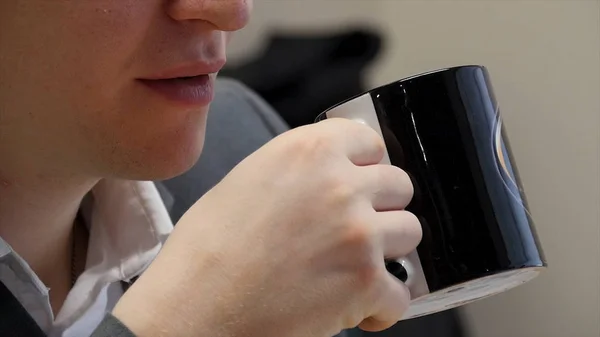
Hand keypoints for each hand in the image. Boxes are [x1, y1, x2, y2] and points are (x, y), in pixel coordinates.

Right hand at [112, 118, 421, 336]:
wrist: (193, 309)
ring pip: (409, 232)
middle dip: (381, 208)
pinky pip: (401, 292)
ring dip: (386, 252)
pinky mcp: (365, 283)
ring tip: (353, 268)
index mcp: (308, 151)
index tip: (361, 180)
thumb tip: (332, 175)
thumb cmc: (207, 251)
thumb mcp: (248, 181)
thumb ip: (301, 170)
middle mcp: (340, 185)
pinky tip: (353, 307)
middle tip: (354, 229)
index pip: (370, 141)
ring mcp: (358, 233)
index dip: (366, 165)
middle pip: (399, 185)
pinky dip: (381, 304)